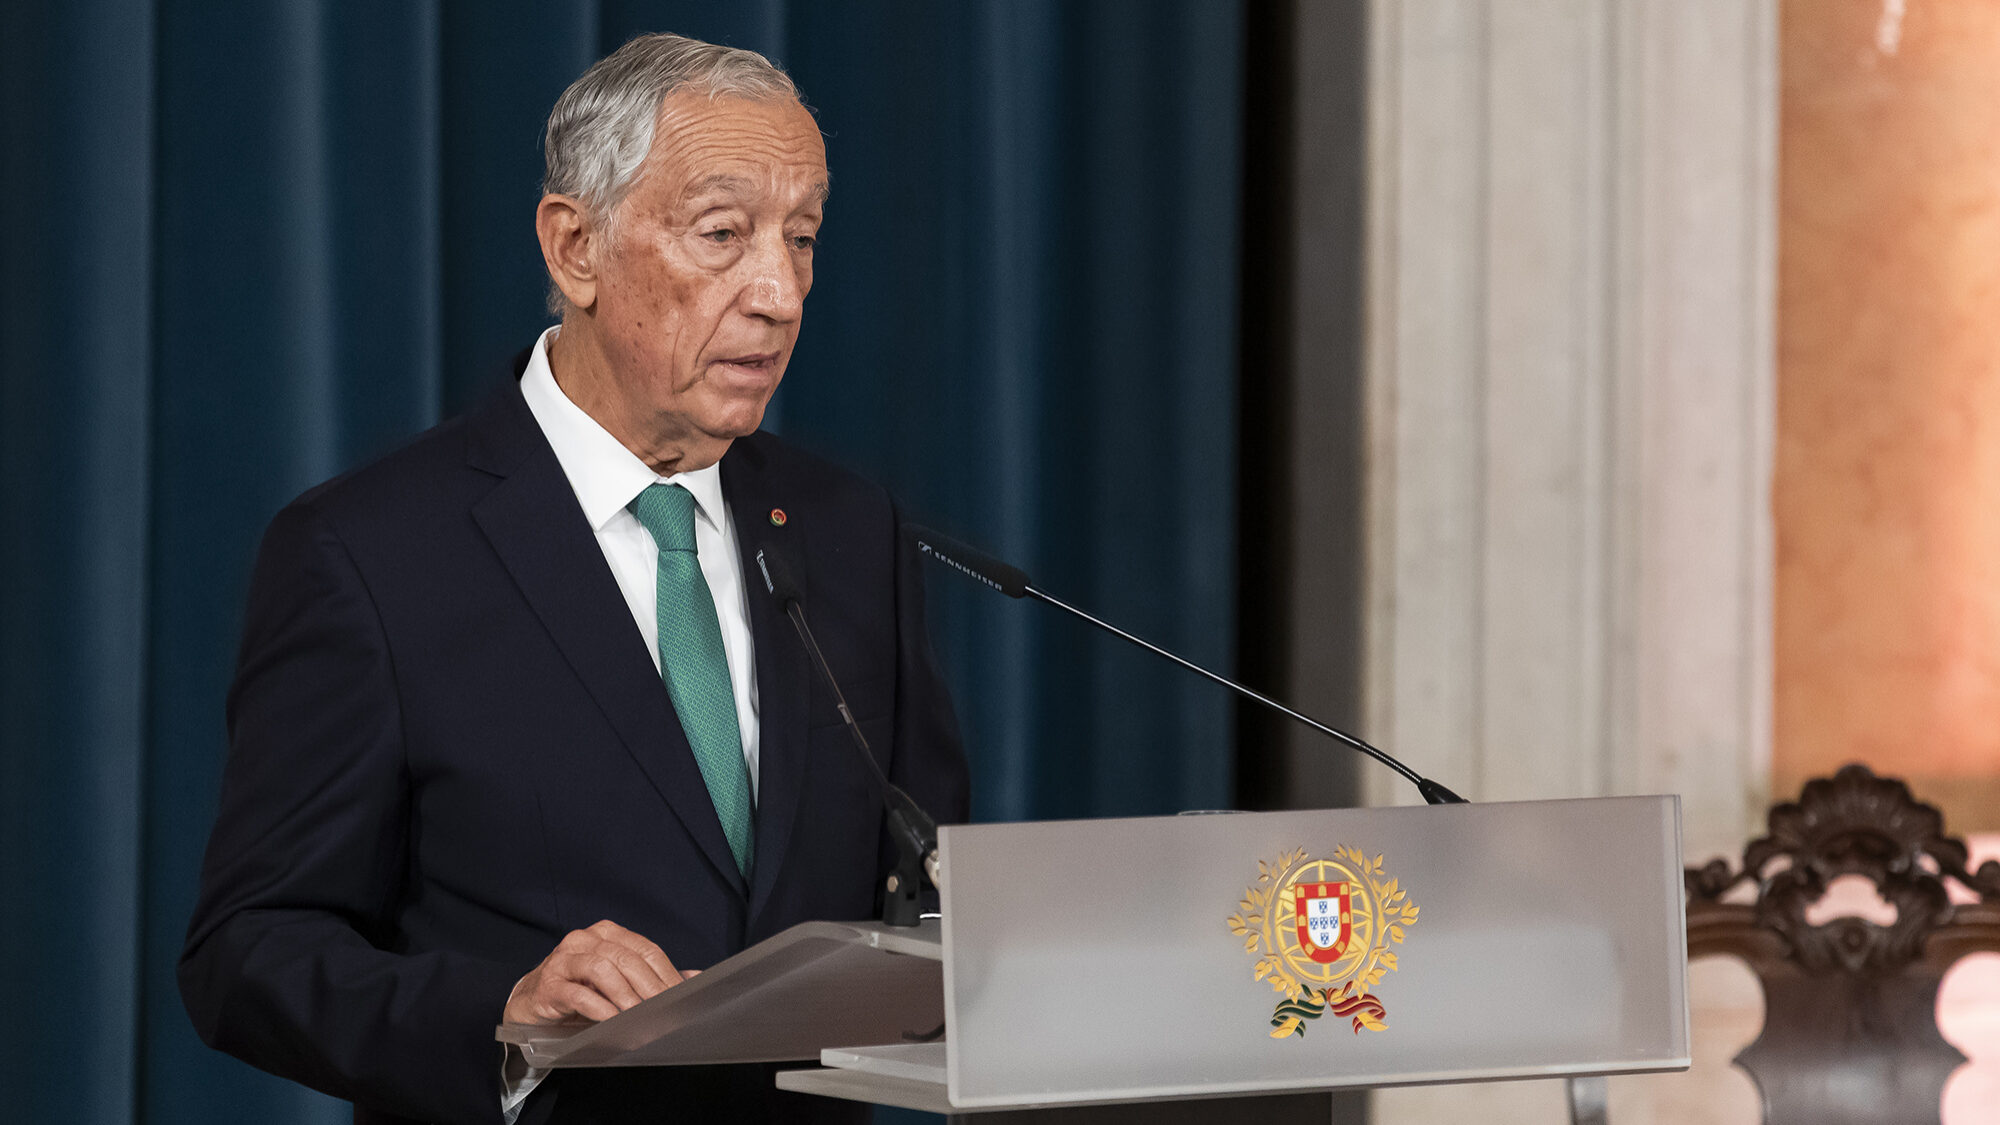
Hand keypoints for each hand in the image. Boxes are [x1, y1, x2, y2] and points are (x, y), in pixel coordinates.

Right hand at [503, 920, 691, 1024]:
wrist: (531, 1002)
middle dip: (650, 988)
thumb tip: (694, 978)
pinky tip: (613, 1021)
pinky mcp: (549, 984)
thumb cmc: (579, 989)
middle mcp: (585, 940)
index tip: (681, 999)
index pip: (646, 950)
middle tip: (665, 1011)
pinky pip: (578, 994)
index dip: (667, 975)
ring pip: (603, 970)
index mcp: (608, 933)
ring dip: (626, 997)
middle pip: (627, 959)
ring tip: (640, 1017)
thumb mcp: (617, 981)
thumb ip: (652, 978)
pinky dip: (600, 1008)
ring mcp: (564, 959)